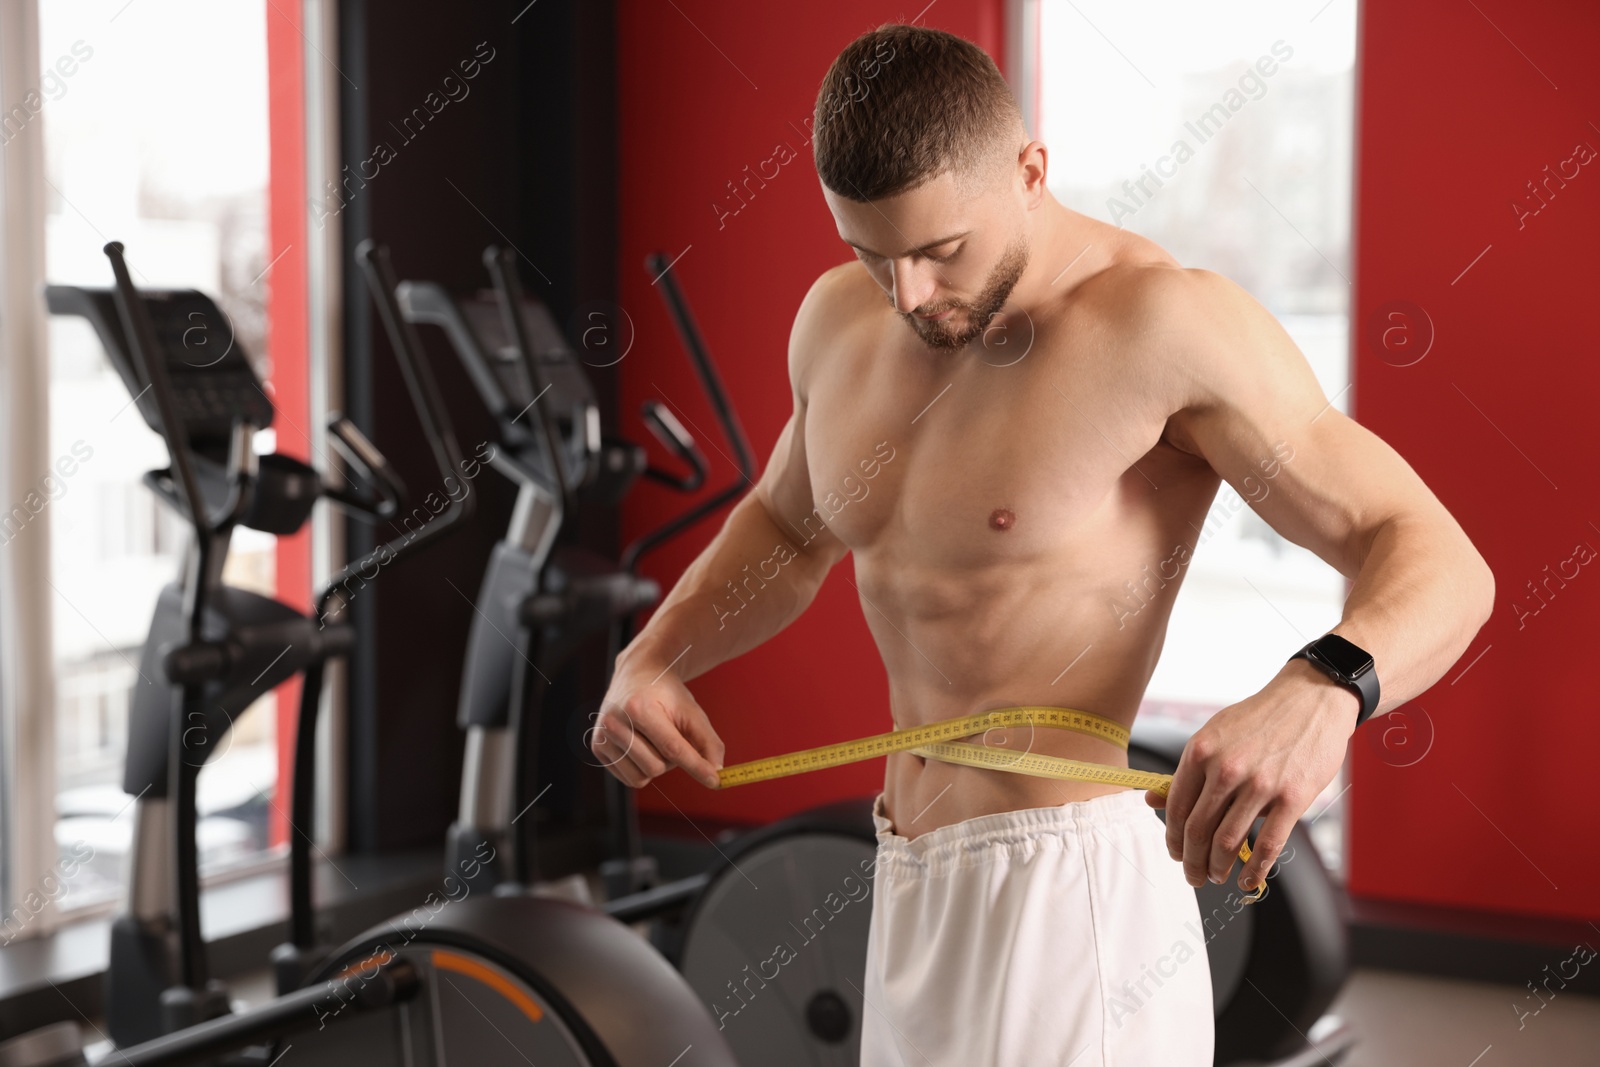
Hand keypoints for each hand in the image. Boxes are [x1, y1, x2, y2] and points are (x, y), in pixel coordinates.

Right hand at [590, 664, 724, 789]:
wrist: (638, 674)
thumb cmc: (667, 694)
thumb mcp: (691, 711)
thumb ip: (708, 742)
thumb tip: (716, 775)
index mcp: (638, 708)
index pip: (672, 748)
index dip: (696, 766)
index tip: (715, 781)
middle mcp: (614, 722)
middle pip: (656, 767)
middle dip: (672, 760)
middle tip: (671, 736)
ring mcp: (602, 736)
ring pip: (641, 778)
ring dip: (656, 766)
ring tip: (655, 740)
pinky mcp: (597, 748)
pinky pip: (629, 778)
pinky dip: (642, 768)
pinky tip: (641, 745)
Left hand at [1145, 661, 1353, 892]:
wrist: (1311, 699)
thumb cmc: (1260, 719)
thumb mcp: (1214, 735)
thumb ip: (1185, 772)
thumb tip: (1150, 801)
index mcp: (1200, 751)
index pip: (1176, 807)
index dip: (1172, 838)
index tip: (1175, 852)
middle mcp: (1226, 768)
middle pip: (1198, 830)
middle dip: (1191, 861)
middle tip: (1193, 875)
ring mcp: (1260, 784)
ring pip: (1228, 842)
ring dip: (1218, 869)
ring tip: (1216, 876)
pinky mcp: (1293, 797)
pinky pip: (1268, 846)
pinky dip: (1254, 871)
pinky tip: (1248, 882)